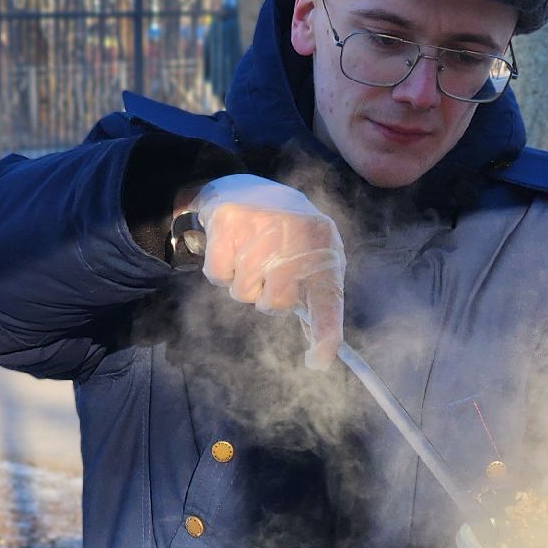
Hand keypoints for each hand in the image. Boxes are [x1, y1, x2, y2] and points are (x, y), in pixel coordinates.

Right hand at [190, 174, 344, 369]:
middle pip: (276, 302)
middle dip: (268, 298)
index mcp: (325, 245)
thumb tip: (319, 348)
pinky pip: (219, 276)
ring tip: (250, 254)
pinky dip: (221, 271)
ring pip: (244, 292)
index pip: (329, 298)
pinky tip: (231, 248)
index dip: (326, 332)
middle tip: (268, 274)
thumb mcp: (309, 258)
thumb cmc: (283, 234)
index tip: (318, 359)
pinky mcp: (228, 220)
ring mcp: (261, 224)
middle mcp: (297, 232)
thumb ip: (315, 298)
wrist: (245, 188)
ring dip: (244, 283)